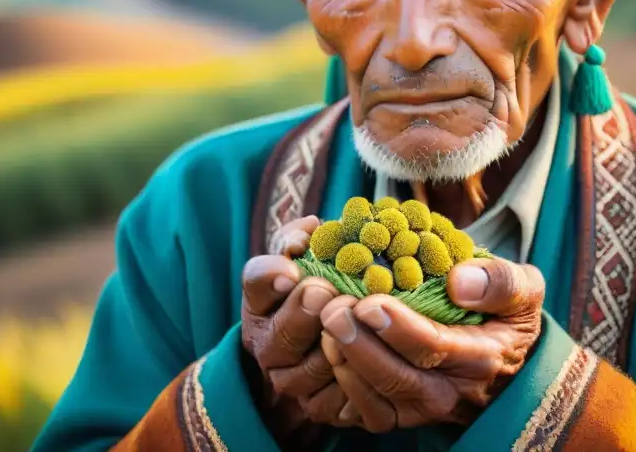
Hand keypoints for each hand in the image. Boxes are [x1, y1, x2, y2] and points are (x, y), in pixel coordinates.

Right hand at [240, 216, 343, 435]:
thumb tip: (310, 227)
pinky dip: (359, 379)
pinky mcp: (320, 407)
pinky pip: (339, 399)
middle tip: (325, 291)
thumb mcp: (307, 258)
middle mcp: (268, 345)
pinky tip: (378, 356)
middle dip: (303, 313)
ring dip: (338, 346)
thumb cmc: (322, 286)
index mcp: (262, 301)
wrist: (328, 348)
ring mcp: (292, 381)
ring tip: (359, 321)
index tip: (291, 268)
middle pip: (280, 335)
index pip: (257, 283)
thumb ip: (302, 238)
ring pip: (312, 369)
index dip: (270, 277)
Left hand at [319, 257, 544, 431]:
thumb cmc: (507, 315)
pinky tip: (330, 351)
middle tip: (333, 311)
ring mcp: (427, 409)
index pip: (434, 347)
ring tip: (326, 327)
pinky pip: (370, 414)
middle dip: (361, 345)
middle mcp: (453, 392)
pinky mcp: (405, 415)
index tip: (369, 302)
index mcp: (482, 356)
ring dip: (347, 365)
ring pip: (379, 401)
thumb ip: (502, 281)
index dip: (398, 328)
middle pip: (399, 378)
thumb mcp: (525, 289)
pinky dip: (345, 389)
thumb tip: (459, 282)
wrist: (509, 363)